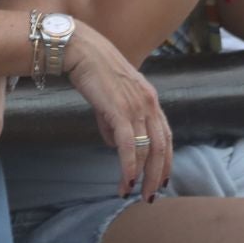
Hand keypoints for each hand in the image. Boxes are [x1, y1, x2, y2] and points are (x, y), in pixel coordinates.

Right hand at [63, 26, 170, 201]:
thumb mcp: (109, 94)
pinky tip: (124, 180)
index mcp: (150, 98)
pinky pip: (130, 146)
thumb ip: (113, 119)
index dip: (166, 159)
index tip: (162, 178)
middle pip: (162, 148)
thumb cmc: (89, 66)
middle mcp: (149, 104)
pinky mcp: (120, 111)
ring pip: (147, 150)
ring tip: (133, 191)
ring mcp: (136, 107)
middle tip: (151, 195)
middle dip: (158, 175)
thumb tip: (115, 144)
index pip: (166, 136)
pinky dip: (129, 166)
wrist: (77, 47)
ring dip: (142, 176)